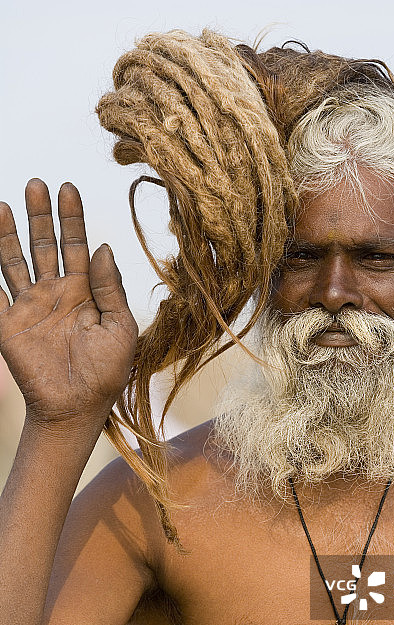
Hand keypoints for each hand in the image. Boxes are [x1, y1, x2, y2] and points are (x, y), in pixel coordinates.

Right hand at [0, 179, 137, 428]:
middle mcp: (55, 294)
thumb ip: (111, 288)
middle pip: (44, 245)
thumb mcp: (120, 328)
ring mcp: (29, 308)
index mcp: (84, 293)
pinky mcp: (8, 325)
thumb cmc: (106, 373)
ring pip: (15, 261)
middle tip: (37, 184)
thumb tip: (103, 246)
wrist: (77, 409)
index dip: (72, 218)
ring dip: (7, 234)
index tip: (68, 189)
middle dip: (41, 216)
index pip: (76, 247)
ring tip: (3, 204)